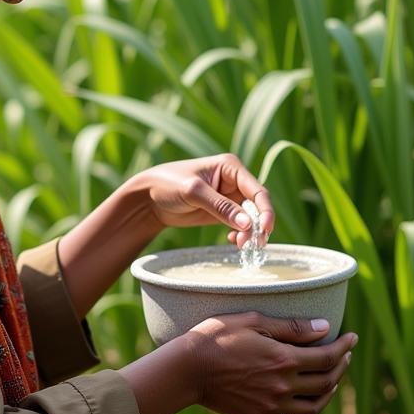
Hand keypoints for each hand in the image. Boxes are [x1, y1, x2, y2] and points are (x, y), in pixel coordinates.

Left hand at [135, 153, 274, 247]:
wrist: (148, 198)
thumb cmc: (167, 185)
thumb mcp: (193, 192)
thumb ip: (220, 207)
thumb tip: (248, 224)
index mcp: (230, 167)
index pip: (257, 190)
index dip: (265, 211)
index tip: (264, 230)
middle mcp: (234, 181)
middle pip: (257, 206)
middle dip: (258, 225)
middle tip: (254, 245)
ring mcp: (229, 197)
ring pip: (250, 218)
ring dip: (250, 233)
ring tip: (241, 246)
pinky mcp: (222, 212)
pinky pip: (239, 225)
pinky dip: (240, 234)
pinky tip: (232, 241)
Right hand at [183, 312, 356, 413]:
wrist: (186, 370)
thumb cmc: (216, 338)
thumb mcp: (253, 321)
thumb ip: (291, 327)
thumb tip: (324, 327)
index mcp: (284, 360)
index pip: (327, 357)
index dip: (344, 347)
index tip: (352, 337)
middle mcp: (283, 386)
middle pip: (326, 382)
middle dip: (341, 366)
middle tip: (344, 354)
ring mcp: (272, 405)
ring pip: (314, 406)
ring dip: (329, 391)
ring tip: (331, 378)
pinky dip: (305, 406)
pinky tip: (303, 395)